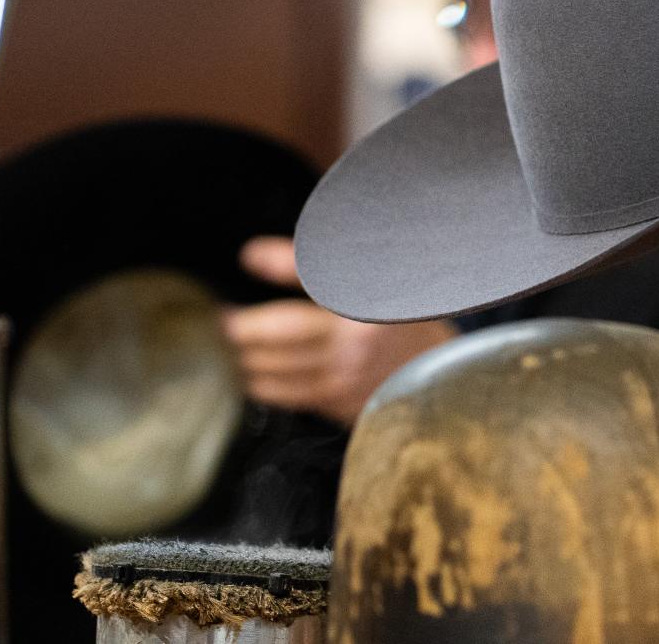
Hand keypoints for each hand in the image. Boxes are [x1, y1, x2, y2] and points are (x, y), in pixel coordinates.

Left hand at [220, 236, 455, 426]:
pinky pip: (284, 396)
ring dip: (241, 358)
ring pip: (274, 369)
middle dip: (240, 325)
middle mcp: (354, 343)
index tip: (248, 256)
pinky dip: (259, 383)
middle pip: (279, 333)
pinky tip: (246, 372)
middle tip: (217, 315)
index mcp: (368, 304)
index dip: (277, 262)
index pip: (314, 275)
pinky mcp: (337, 405)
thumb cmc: (404, 321)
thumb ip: (330, 265)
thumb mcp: (383, 284)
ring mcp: (343, 379)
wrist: (441, 372)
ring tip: (223, 345)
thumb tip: (261, 252)